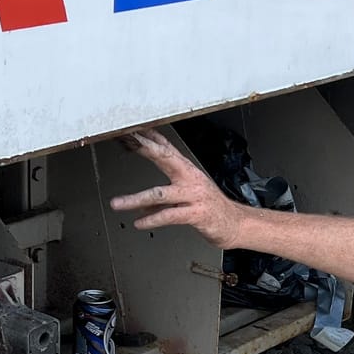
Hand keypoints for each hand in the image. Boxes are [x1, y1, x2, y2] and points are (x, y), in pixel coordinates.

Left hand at [108, 131, 243, 246]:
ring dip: (136, 199)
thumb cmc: (210, 207)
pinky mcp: (196, 214)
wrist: (235, 223)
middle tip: (128, 143)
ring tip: (117, 204)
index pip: (166, 147)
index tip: (131, 129)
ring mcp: (193, 195)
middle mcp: (190, 178)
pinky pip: (170, 215)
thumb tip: (141, 200)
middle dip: (145, 149)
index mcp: (187, 170)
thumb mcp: (187, 192)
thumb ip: (163, 192)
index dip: (148, 137)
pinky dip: (152, 219)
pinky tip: (139, 222)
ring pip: (160, 194)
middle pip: (165, 158)